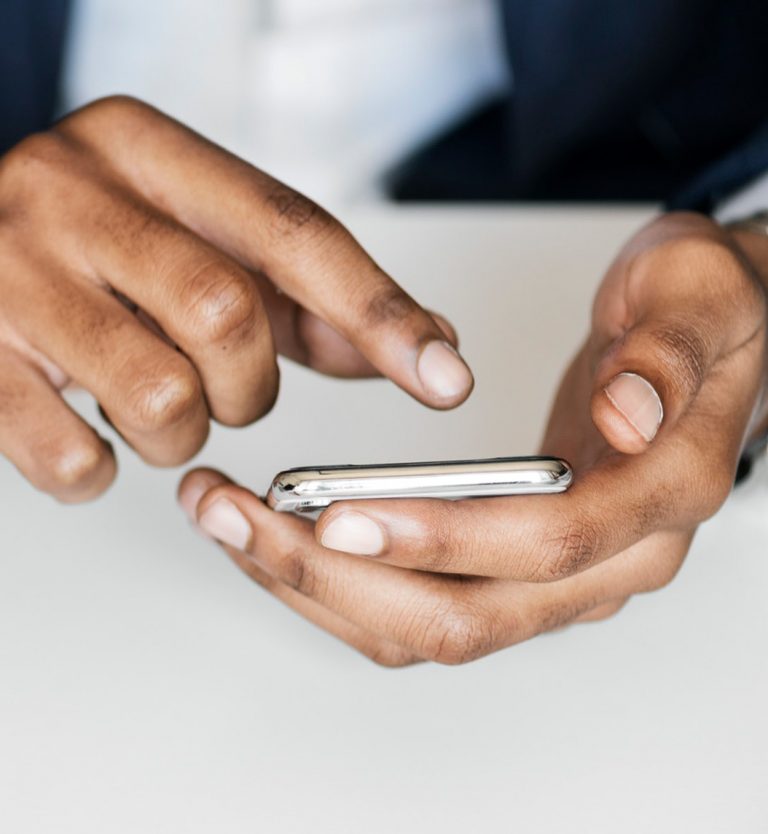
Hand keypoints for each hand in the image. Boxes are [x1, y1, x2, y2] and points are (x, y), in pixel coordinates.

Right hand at [0, 96, 471, 501]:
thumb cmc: (100, 254)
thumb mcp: (206, 248)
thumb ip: (314, 299)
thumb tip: (431, 345)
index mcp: (147, 153)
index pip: (294, 233)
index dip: (379, 313)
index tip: (445, 379)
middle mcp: (71, 194)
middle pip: (226, 315)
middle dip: (250, 386)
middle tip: (226, 389)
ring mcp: (8, 275)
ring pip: (160, 398)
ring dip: (183, 431)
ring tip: (154, 406)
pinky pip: (74, 458)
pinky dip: (103, 468)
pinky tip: (91, 430)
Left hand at [179, 212, 767, 665]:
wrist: (707, 340)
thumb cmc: (704, 313)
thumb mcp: (697, 293)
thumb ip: (668, 353)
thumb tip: (627, 415)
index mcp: (661, 496)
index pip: (545, 546)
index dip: (442, 538)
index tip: (338, 514)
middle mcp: (614, 559)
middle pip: (466, 616)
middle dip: (340, 578)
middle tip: (238, 516)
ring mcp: (563, 575)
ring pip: (430, 627)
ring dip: (322, 588)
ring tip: (231, 523)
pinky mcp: (517, 564)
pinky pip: (422, 604)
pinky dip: (344, 583)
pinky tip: (282, 535)